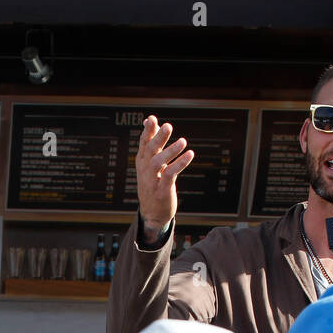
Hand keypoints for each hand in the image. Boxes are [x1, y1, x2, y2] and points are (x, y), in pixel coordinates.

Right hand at [135, 115, 194, 240]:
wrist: (152, 214)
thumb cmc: (153, 185)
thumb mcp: (150, 164)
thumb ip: (152, 143)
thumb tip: (150, 121)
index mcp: (142, 162)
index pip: (143, 143)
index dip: (147, 131)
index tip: (152, 119)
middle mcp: (145, 170)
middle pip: (150, 150)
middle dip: (158, 138)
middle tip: (168, 126)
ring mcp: (152, 181)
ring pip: (158, 162)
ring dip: (171, 151)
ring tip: (183, 141)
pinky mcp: (162, 190)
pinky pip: (170, 175)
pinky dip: (180, 164)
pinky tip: (190, 154)